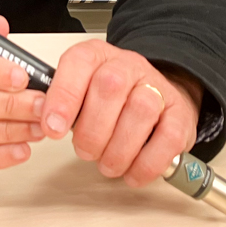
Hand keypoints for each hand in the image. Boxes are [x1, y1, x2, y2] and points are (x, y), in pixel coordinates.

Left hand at [40, 39, 200, 185]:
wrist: (157, 95)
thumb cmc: (112, 98)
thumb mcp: (81, 91)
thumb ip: (63, 103)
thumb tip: (46, 122)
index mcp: (97, 56)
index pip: (79, 62)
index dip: (64, 96)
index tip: (53, 127)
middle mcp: (128, 65)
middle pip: (109, 88)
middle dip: (92, 130)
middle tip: (85, 151)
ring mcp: (157, 87)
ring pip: (140, 111)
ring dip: (118, 149)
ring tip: (108, 164)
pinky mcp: (179, 115)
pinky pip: (167, 139)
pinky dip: (146, 163)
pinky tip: (132, 171)